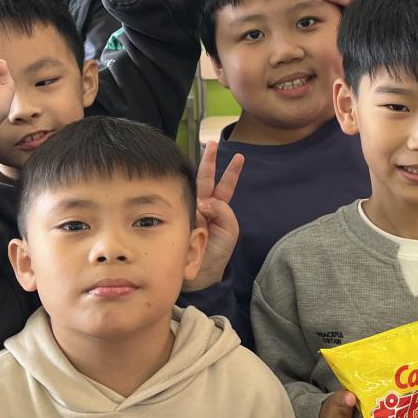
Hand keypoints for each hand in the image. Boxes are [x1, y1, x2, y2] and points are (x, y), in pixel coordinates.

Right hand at [183, 142, 245, 292]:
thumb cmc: (217, 254)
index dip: (231, 172)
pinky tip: (182, 186)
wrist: (200, 274)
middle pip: (205, 179)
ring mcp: (189, 211)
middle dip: (209, 161)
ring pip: (192, 186)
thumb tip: (204, 201)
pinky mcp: (177, 217)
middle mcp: (203, 207)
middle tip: (212, 142)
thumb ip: (224, 213)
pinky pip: (180, 201)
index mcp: (217, 209)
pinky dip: (181, 192)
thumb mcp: (230, 232)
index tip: (239, 156)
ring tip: (202, 153)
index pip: (224, 187)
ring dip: (194, 171)